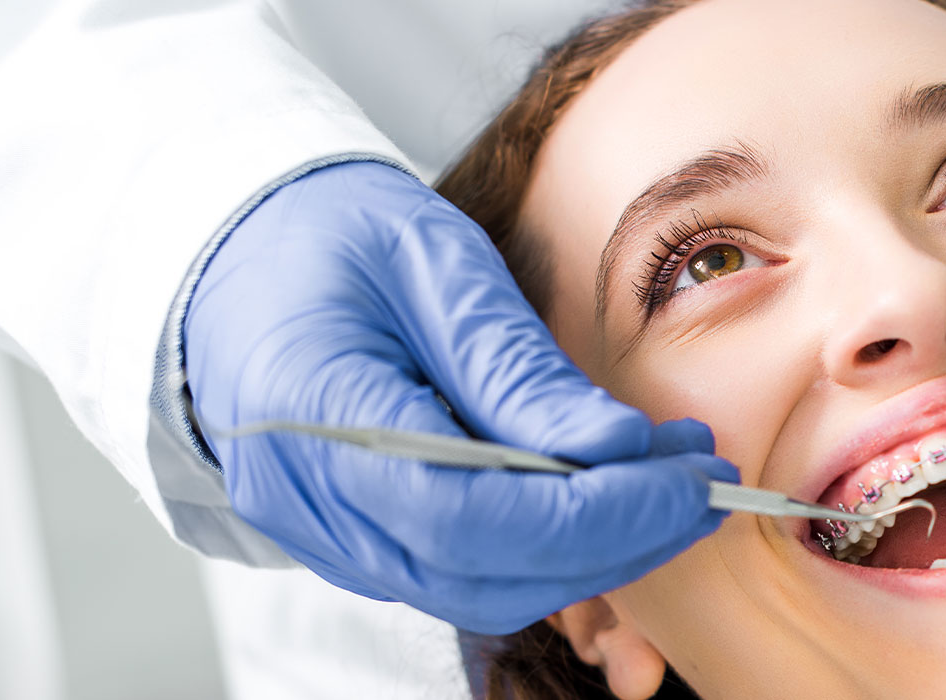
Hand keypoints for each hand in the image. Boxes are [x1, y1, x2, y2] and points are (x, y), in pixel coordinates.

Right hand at [186, 161, 737, 632]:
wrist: (238, 258)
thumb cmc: (329, 236)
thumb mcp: (433, 263)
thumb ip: (518, 368)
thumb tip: (621, 452)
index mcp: (306, 407)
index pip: (467, 511)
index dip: (595, 512)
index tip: (689, 476)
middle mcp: (303, 498)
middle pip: (482, 570)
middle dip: (618, 539)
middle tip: (707, 482)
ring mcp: (322, 534)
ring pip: (480, 589)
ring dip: (597, 553)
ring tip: (678, 484)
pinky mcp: (355, 542)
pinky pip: (465, 572)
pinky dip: (552, 550)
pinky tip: (615, 496)